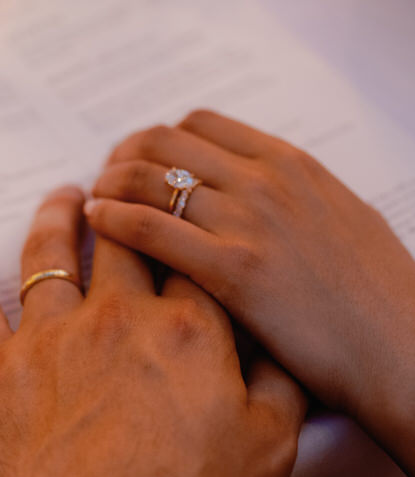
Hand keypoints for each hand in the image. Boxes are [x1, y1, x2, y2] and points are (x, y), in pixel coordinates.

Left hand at [0, 186, 304, 476]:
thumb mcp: (266, 453)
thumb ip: (278, 386)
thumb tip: (280, 342)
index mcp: (186, 332)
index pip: (191, 258)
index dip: (188, 232)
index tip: (183, 212)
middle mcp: (116, 318)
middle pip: (122, 239)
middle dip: (124, 207)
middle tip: (118, 187)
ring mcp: (50, 337)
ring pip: (50, 254)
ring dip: (55, 218)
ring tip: (60, 198)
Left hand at [86, 110, 414, 476]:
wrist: (408, 353)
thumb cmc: (382, 298)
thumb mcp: (343, 216)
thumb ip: (292, 194)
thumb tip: (254, 186)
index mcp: (291, 164)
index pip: (199, 123)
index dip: (159, 137)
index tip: (140, 156)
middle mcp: (265, 182)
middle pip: (163, 142)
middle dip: (124, 154)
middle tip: (107, 176)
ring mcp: (249, 223)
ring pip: (147, 178)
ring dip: (109, 182)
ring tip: (94, 199)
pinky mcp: (234, 271)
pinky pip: (151, 229)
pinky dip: (113, 218)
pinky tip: (96, 222)